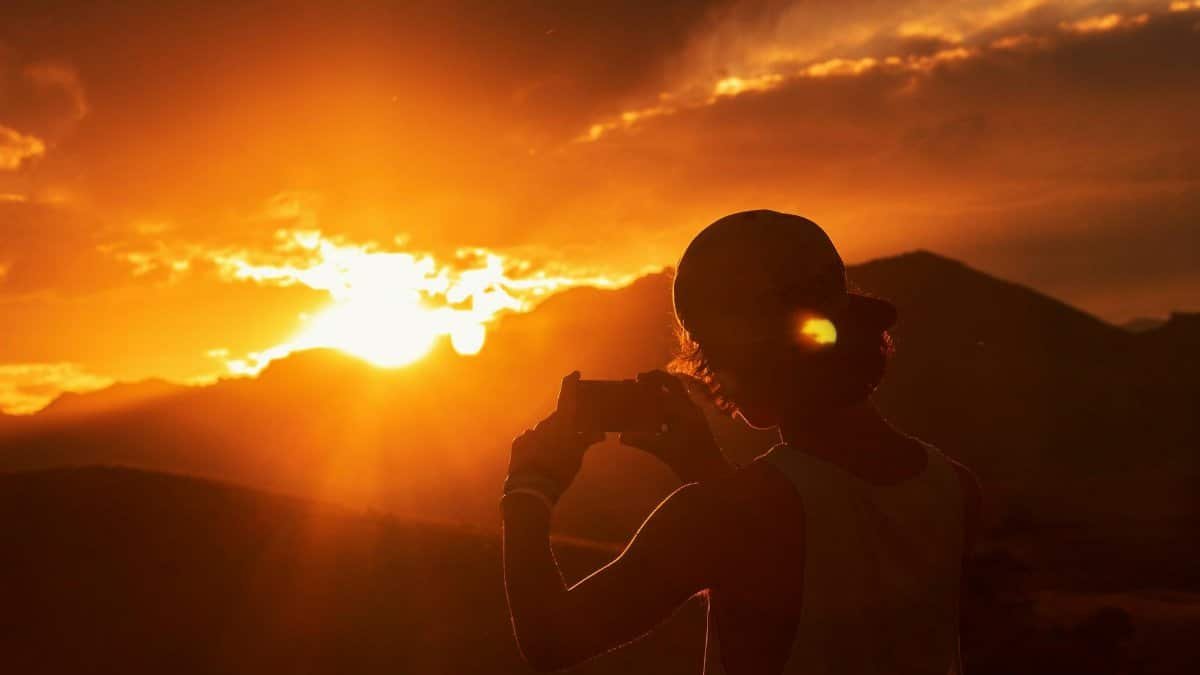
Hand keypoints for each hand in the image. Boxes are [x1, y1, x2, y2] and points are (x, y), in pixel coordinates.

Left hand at [507, 372, 604, 501]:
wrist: (532, 487)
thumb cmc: (560, 470)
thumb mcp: (578, 456)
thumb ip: (587, 441)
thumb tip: (600, 434)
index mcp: (562, 423)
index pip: (567, 395)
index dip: (571, 382)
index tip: (574, 374)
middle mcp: (544, 423)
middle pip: (557, 418)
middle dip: (564, 426)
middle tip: (571, 439)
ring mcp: (530, 432)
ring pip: (543, 430)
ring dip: (550, 438)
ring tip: (555, 456)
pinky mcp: (518, 443)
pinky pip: (530, 439)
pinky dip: (536, 445)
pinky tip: (540, 458)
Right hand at [619, 370, 731, 483]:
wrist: (712, 473)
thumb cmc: (689, 461)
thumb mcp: (663, 450)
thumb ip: (641, 441)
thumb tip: (621, 437)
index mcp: (683, 410)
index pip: (663, 390)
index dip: (647, 384)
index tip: (634, 381)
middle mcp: (690, 408)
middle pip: (673, 383)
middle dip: (656, 378)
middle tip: (639, 379)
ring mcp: (694, 414)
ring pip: (678, 392)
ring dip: (663, 388)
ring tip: (645, 389)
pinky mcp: (695, 422)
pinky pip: (680, 405)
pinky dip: (667, 402)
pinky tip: (655, 410)